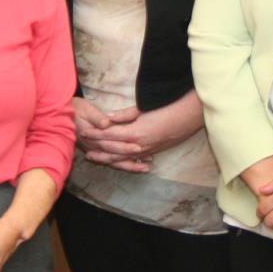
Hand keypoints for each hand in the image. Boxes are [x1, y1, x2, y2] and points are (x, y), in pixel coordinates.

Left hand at [74, 94, 203, 172]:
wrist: (190, 116)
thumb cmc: (168, 108)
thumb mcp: (144, 108)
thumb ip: (125, 115)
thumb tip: (108, 118)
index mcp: (135, 132)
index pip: (109, 134)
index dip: (95, 133)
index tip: (83, 130)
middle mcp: (138, 145)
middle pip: (112, 149)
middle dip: (97, 148)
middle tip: (82, 147)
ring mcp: (146, 150)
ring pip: (121, 157)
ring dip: (107, 158)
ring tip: (94, 157)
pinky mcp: (152, 151)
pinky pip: (133, 159)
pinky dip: (122, 162)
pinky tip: (117, 163)